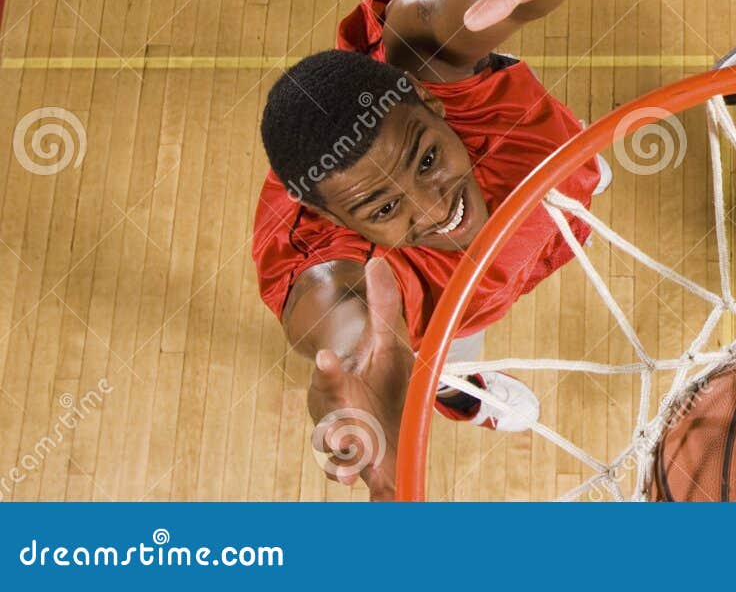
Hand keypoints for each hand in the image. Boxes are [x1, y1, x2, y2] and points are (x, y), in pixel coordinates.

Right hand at [307, 260, 413, 499]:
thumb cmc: (379, 376)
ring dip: (342, 467)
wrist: (378, 413)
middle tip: (342, 433)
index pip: (330, 379)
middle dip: (334, 431)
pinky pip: (366, 485)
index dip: (328, 369)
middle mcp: (339, 421)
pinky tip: (384, 499)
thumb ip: (383, 306)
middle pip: (328, 428)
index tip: (325, 357)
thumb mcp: (384, 341)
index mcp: (341, 388)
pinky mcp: (370, 470)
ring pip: (339, 460)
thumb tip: (379, 262)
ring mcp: (351, 449)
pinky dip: (373, 494)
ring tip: (346, 473)